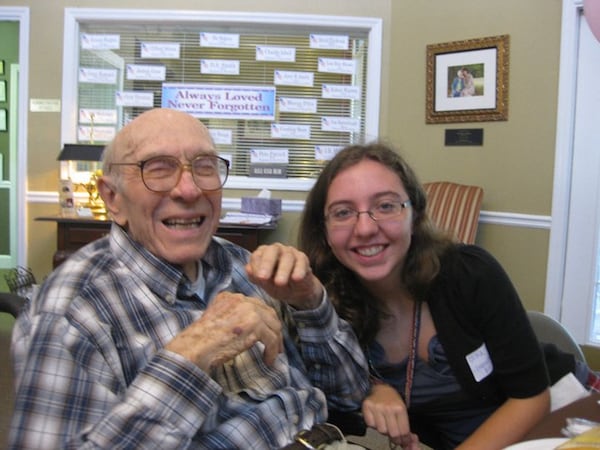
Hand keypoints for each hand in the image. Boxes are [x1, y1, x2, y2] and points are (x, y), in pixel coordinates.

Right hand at [165, 291, 282, 370]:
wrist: (195, 347)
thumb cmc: (201, 341)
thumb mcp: (216, 319)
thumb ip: (232, 317)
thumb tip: (251, 328)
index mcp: (230, 297)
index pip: (255, 306)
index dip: (264, 320)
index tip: (266, 334)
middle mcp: (241, 299)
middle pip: (268, 313)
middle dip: (274, 329)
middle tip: (276, 345)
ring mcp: (249, 311)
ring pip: (273, 326)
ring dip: (275, 342)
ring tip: (274, 355)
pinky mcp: (255, 325)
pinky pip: (271, 338)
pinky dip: (272, 351)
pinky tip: (268, 360)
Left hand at [245, 243, 322, 309]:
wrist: (297, 292)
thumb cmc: (277, 285)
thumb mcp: (265, 285)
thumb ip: (255, 277)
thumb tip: (248, 269)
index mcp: (263, 254)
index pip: (257, 255)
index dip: (255, 266)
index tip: (257, 278)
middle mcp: (276, 250)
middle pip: (271, 251)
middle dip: (267, 263)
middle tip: (263, 277)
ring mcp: (290, 252)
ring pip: (287, 257)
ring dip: (283, 270)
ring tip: (280, 283)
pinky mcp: (303, 259)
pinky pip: (301, 262)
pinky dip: (299, 270)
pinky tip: (296, 279)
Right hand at [362, 384, 417, 447]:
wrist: (381, 387)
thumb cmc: (392, 399)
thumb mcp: (403, 410)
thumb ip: (405, 426)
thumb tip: (409, 442)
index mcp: (400, 408)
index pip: (403, 431)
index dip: (405, 439)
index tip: (404, 441)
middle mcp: (388, 408)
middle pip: (393, 433)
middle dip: (395, 438)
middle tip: (395, 437)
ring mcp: (376, 407)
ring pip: (381, 430)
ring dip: (384, 430)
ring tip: (386, 424)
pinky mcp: (367, 407)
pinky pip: (371, 425)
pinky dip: (374, 425)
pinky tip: (377, 419)